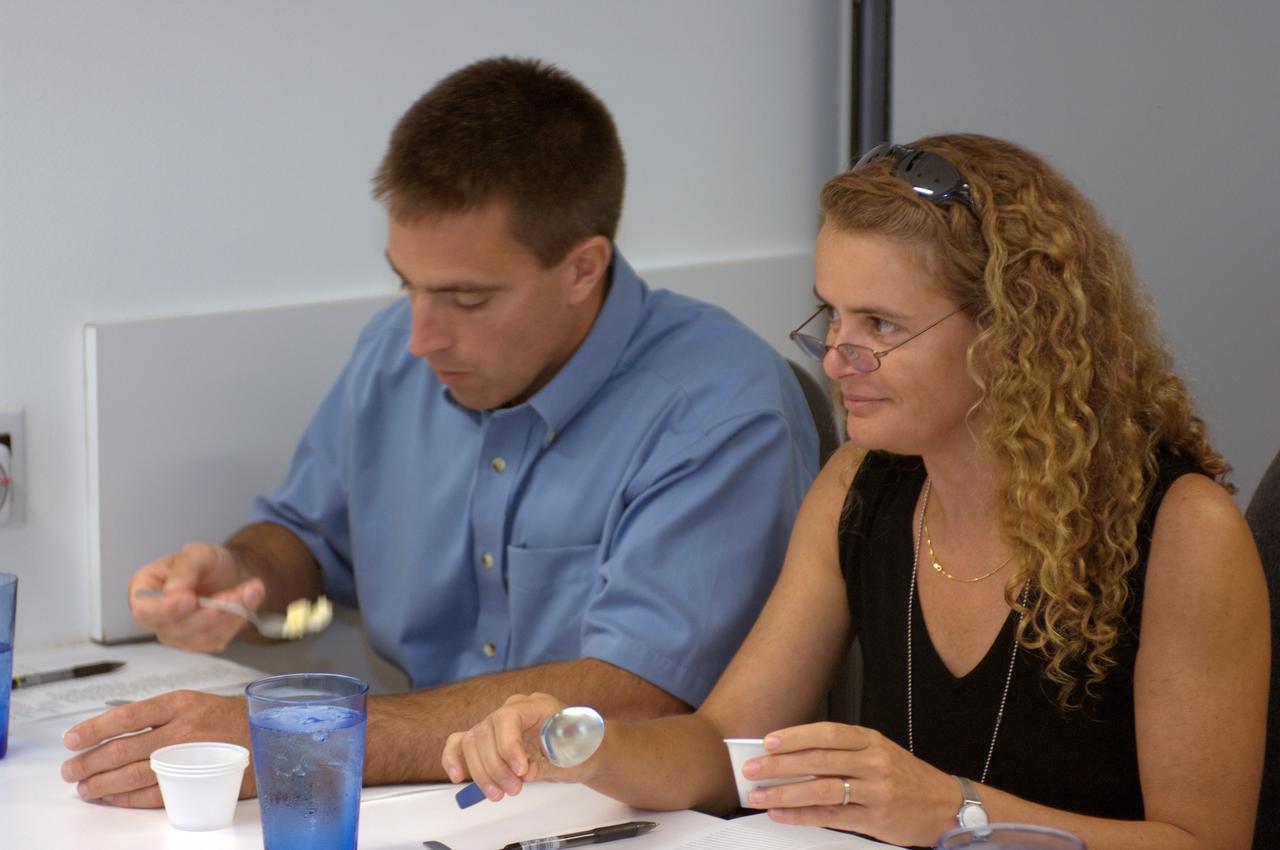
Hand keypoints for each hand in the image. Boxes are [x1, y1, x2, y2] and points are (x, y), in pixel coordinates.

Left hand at [60, 690, 253, 807]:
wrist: (269, 737)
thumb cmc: (231, 721)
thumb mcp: (197, 703)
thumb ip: (160, 715)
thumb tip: (115, 731)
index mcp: (180, 704)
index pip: (126, 715)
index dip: (94, 729)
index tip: (72, 739)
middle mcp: (182, 729)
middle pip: (124, 748)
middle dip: (90, 761)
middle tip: (70, 769)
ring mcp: (189, 758)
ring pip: (133, 773)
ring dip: (101, 783)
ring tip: (83, 787)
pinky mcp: (196, 782)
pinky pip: (152, 794)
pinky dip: (126, 798)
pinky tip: (111, 798)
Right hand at [129, 541, 264, 651]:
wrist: (230, 574)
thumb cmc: (207, 562)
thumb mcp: (198, 553)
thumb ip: (185, 569)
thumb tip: (173, 590)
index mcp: (144, 592)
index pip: (145, 611)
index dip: (166, 610)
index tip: (190, 599)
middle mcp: (157, 618)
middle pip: (176, 629)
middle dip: (209, 613)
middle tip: (235, 594)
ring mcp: (178, 634)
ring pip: (201, 637)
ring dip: (230, 615)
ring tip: (252, 589)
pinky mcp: (201, 642)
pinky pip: (218, 638)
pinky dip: (237, 619)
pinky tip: (250, 598)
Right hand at [441, 692, 590, 801]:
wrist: (582, 750)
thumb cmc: (580, 748)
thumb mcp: (572, 755)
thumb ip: (548, 762)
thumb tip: (525, 772)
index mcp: (536, 705)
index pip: (508, 718)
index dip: (508, 745)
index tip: (521, 771)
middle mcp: (512, 709)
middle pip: (486, 732)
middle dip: (496, 767)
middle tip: (514, 790)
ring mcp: (497, 723)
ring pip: (473, 742)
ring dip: (481, 772)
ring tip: (498, 794)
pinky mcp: (488, 739)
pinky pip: (462, 743)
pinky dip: (455, 758)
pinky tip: (457, 776)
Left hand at [741, 722, 955, 847]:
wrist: (945, 806)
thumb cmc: (906, 777)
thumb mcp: (879, 752)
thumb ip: (844, 751)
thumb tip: (796, 753)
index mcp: (871, 740)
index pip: (827, 733)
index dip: (795, 736)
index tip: (768, 741)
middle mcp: (873, 762)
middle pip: (818, 760)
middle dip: (779, 765)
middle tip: (752, 769)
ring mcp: (875, 791)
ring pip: (821, 790)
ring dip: (784, 793)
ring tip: (758, 796)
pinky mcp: (874, 819)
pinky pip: (831, 816)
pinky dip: (801, 815)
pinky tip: (781, 814)